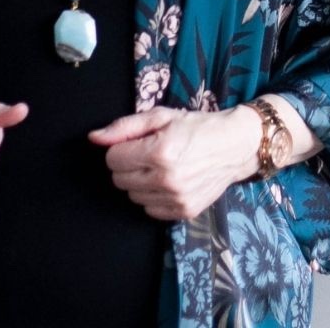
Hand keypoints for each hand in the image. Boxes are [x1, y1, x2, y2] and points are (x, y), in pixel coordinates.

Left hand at [88, 106, 258, 220]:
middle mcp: (167, 179)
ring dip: (141, 182)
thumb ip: (124, 127)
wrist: (235, 146)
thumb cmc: (197, 127)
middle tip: (150, 154)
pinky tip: (169, 182)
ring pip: (133, 196)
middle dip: (129, 165)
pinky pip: (150, 210)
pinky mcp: (184, 212)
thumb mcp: (161, 116)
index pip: (112, 159)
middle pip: (119, 179)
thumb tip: (93, 138)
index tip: (138, 143)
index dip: (122, 148)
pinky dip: (154, 197)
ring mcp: (176, 199)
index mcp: (159, 151)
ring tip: (161, 168)